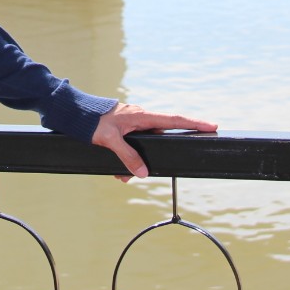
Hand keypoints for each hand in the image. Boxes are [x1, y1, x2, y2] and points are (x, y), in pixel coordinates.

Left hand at [92, 102, 216, 179]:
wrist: (77, 114)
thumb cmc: (94, 122)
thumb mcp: (111, 140)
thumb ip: (127, 156)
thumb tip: (142, 173)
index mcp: (143, 116)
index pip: (174, 120)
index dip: (194, 123)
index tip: (212, 126)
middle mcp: (142, 119)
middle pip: (161, 138)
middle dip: (157, 156)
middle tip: (153, 168)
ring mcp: (135, 124)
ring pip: (145, 147)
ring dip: (135, 163)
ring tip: (121, 175)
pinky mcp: (126, 130)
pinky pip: (134, 147)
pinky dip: (127, 160)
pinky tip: (117, 171)